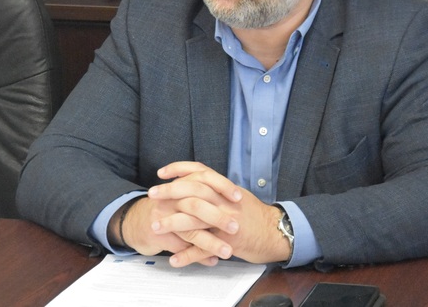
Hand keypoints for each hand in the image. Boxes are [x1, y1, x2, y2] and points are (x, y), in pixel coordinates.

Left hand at [149, 161, 290, 265]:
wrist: (276, 232)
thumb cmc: (256, 215)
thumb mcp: (236, 195)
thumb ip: (217, 189)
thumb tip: (198, 182)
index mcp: (225, 189)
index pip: (200, 171)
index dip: (179, 169)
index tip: (161, 173)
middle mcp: (225, 202)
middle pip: (193, 191)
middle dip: (169, 193)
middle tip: (152, 195)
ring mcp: (226, 222)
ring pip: (194, 220)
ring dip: (172, 224)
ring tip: (156, 227)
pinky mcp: (228, 243)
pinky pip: (204, 249)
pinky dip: (187, 255)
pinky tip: (174, 259)